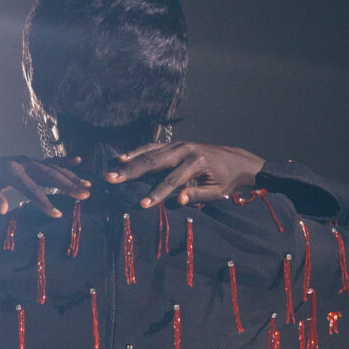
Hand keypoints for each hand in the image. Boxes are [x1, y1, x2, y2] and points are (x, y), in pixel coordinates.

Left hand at [0, 157, 90, 219]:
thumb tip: (3, 207)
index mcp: (2, 169)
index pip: (28, 186)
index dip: (42, 201)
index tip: (57, 214)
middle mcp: (13, 161)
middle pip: (45, 172)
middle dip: (66, 185)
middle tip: (85, 196)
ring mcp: (17, 160)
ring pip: (48, 167)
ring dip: (69, 177)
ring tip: (89, 186)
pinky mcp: (18, 162)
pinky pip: (43, 162)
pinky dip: (60, 162)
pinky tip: (77, 162)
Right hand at [103, 143, 262, 206]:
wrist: (236, 160)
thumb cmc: (226, 179)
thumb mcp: (217, 191)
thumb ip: (197, 195)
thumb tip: (177, 200)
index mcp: (197, 161)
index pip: (173, 180)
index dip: (157, 193)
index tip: (142, 204)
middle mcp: (185, 149)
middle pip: (155, 161)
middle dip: (132, 172)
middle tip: (112, 179)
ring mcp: (179, 144)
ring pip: (151, 152)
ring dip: (130, 162)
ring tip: (113, 170)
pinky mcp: (175, 144)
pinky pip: (153, 147)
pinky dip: (138, 151)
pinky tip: (123, 157)